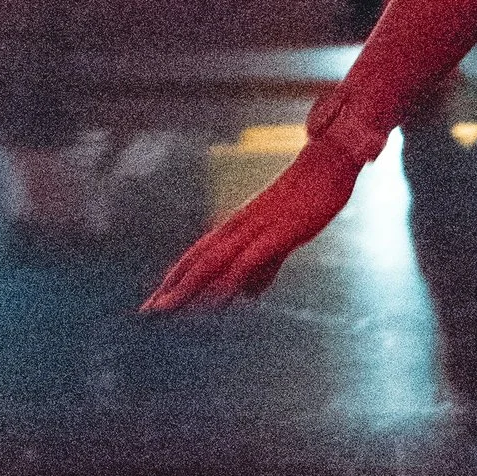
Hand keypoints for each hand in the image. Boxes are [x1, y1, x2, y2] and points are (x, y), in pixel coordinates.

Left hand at [140, 135, 364, 312]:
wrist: (330, 163)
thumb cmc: (309, 196)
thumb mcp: (283, 239)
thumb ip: (265, 267)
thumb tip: (248, 294)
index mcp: (239, 227)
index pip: (199, 256)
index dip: (177, 278)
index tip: (156, 302)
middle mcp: (239, 226)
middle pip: (197, 259)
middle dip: (171, 286)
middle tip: (147, 312)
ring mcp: (257, 228)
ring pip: (214, 260)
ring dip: (188, 285)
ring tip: (166, 308)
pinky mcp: (277, 232)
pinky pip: (247, 260)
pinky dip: (229, 280)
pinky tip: (217, 300)